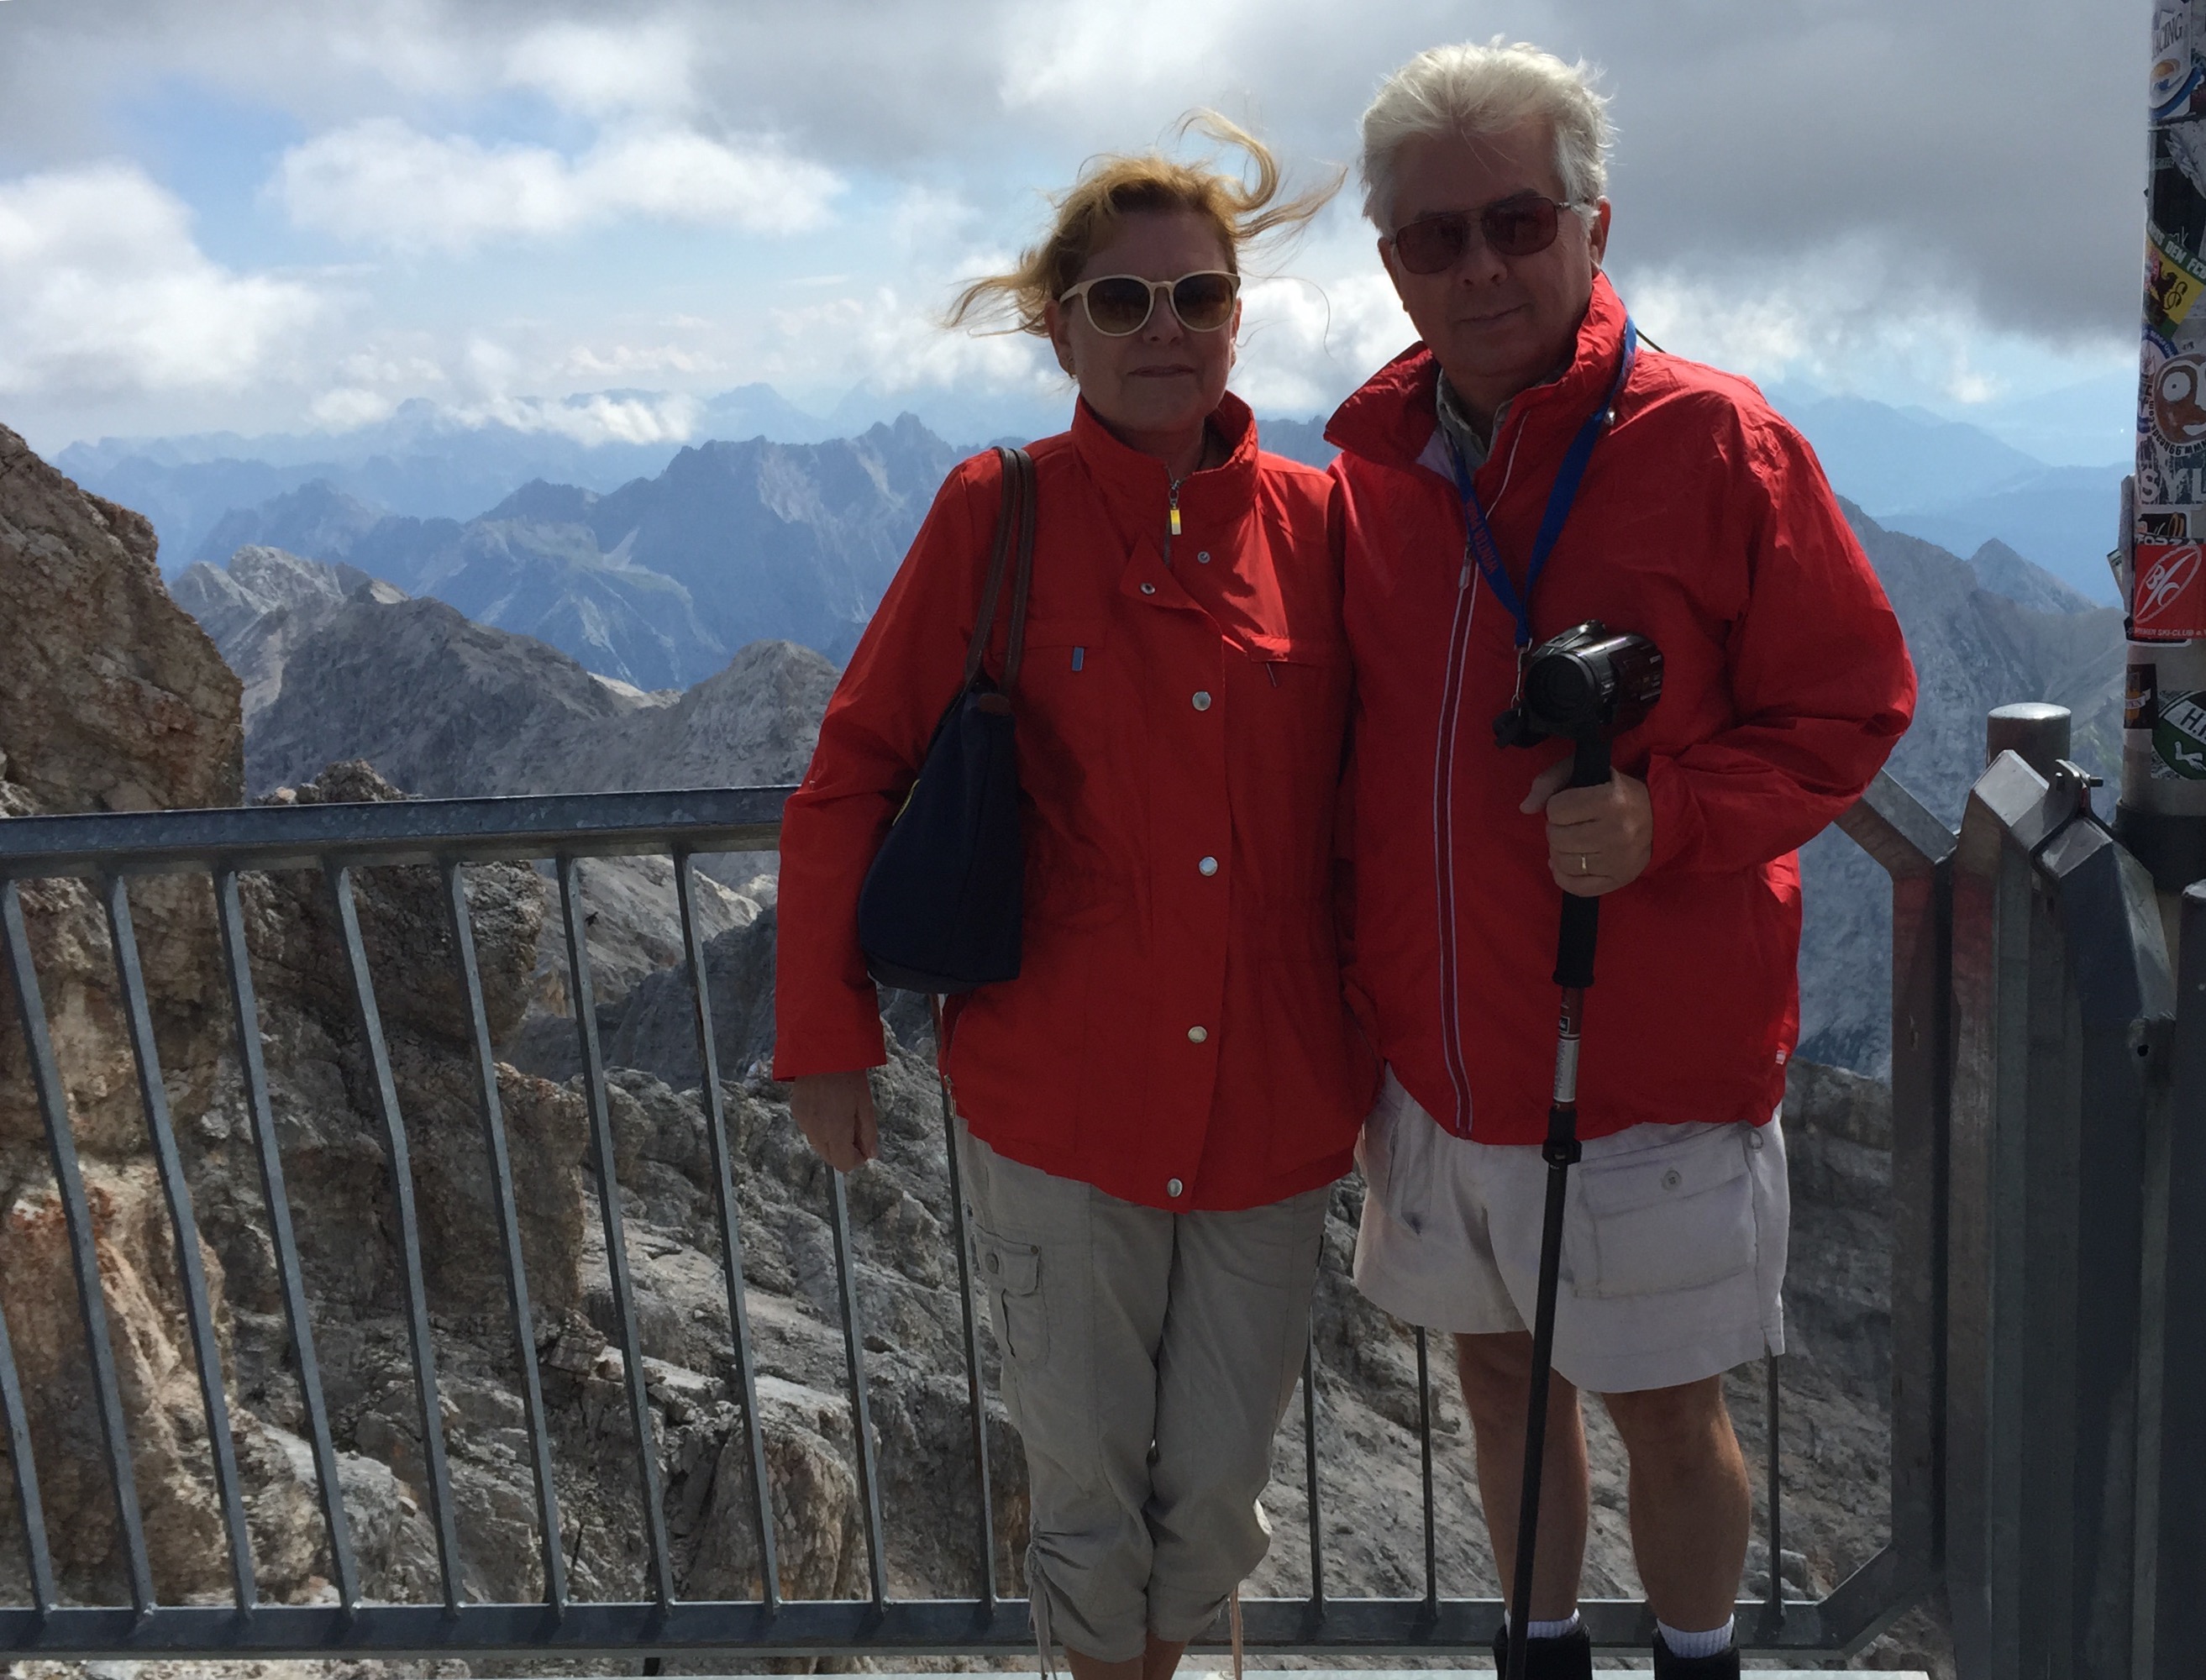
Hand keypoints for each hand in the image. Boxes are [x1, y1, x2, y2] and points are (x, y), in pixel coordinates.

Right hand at [791, 1070, 878, 1170]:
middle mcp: (816, 1131)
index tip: (863, 1148)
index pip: (843, 1163)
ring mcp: (803, 1121)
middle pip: (829, 1158)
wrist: (822, 1051)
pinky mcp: (795, 1111)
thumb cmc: (850, 1076)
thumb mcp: (865, 1104)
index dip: (856, 1160)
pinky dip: (820, 1128)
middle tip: (855, 1131)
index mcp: (836, 1131)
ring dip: (831, 1141)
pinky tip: (827, 1109)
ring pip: (818, 1144)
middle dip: (844, 1151)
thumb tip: (871, 1155)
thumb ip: (868, 1133)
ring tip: (841, 1117)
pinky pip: (809, 1130)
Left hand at [1520, 758, 1653, 897]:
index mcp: (1611, 800)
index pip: (1556, 810)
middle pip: (1557, 838)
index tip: (1569, 804)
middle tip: (1568, 824)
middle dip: (1556, 829)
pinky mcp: (1620, 879)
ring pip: (1564, 863)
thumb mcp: (1584, 771)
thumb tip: (1525, 808)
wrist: (1659, 814)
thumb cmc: (1615, 789)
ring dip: (1558, 851)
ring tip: (1570, 841)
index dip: (1556, 806)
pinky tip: (1564, 864)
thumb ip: (1550, 781)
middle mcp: (1618, 832)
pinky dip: (1562, 876)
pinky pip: (1576, 887)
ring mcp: (1619, 859)